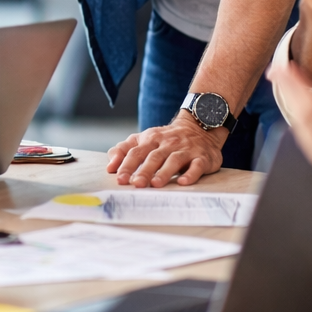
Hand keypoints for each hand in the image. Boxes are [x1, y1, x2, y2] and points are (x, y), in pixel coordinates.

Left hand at [106, 114, 224, 186]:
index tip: (119, 179)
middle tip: (136, 184)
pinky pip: (197, 166)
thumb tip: (110, 166)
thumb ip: (126, 150)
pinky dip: (190, 174)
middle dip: (144, 171)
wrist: (200, 127)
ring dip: (164, 172)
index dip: (126, 165)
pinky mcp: (202, 157)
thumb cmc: (167, 139)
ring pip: (174, 160)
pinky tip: (183, 182)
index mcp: (151, 139)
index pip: (136, 152)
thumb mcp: (145, 139)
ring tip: (156, 184)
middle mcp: (168, 143)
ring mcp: (185, 150)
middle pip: (153, 157)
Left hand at [270, 57, 311, 220]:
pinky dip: (300, 126)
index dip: (295, 86)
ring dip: (291, 107)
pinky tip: (301, 117)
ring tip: (287, 88)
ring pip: (301, 132)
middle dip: (287, 91)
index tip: (283, 68)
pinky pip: (308, 145)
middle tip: (278, 71)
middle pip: (300, 117)